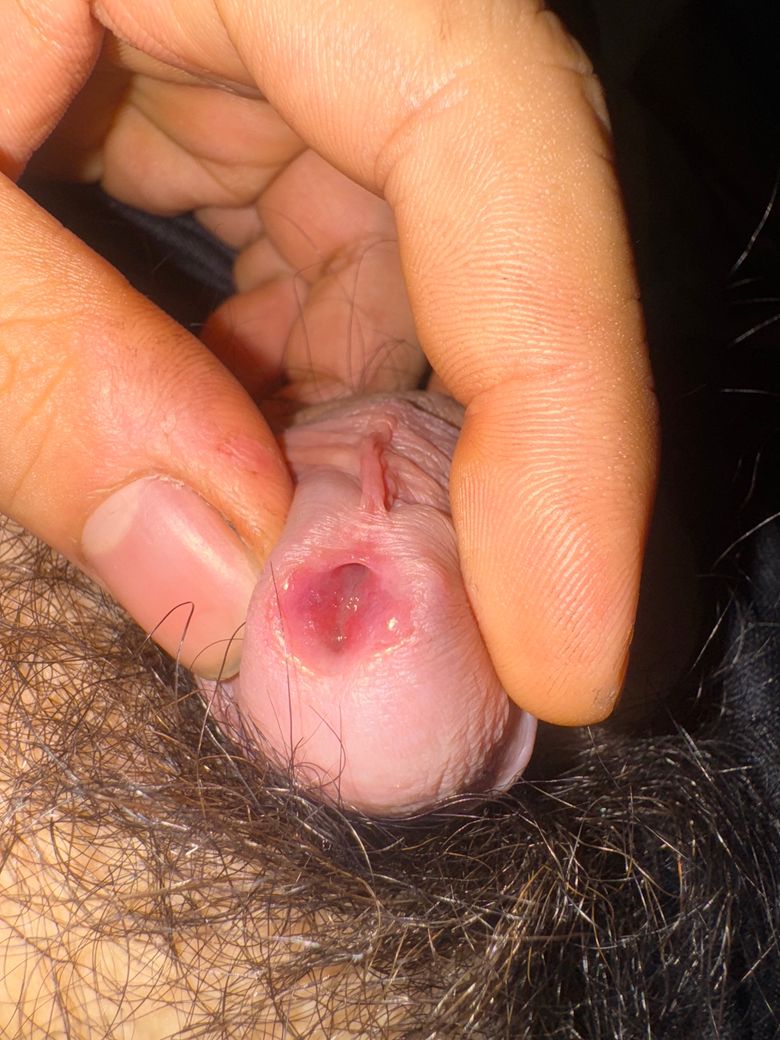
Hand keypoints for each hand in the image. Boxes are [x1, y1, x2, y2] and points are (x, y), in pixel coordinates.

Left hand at [0, 0, 656, 723]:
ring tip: (298, 572)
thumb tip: (225, 594)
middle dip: (474, 470)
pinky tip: (234, 467)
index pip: (505, 154)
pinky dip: (298, 389)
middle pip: (494, 234)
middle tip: (429, 649)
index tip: (571, 649)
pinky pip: (332, 258)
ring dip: (365, 442)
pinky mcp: (245, 88)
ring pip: (414, 267)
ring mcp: (294, 31)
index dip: (569, 420)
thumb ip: (45, 379)